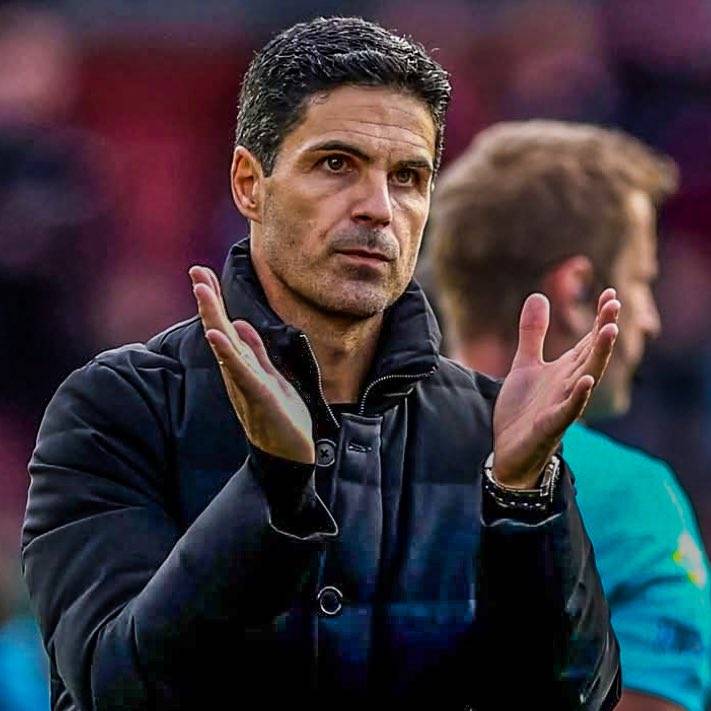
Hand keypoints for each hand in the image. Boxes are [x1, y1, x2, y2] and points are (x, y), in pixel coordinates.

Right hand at [189, 265, 314, 463]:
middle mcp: (238, 373)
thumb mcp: (271, 377)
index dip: (215, 301)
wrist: (291, 455)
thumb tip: (242, 324)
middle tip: (195, 272)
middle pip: (220, 331)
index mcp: (243, 366)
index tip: (202, 273)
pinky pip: (241, 371)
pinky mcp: (258, 396)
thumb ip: (256, 352)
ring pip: (226, 346)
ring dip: (214, 318)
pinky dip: (228, 353)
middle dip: (209, 301)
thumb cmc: (282, 417)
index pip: (226, 327)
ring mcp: (245, 384)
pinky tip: (216, 335)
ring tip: (202, 291)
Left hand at [492, 289, 619, 487]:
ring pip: (587, 377)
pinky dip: (579, 396)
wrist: (507, 450)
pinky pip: (568, 410)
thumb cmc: (522, 409)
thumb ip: (533, 333)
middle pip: (592, 354)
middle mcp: (569, 385)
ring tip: (609, 331)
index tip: (610, 293)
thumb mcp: (525, 365)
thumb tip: (538, 295)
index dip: (599, 318)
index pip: (588, 340)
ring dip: (599, 355)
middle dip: (604, 329)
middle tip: (614, 303)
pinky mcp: (551, 425)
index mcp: (565, 370)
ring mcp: (563, 405)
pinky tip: (586, 380)